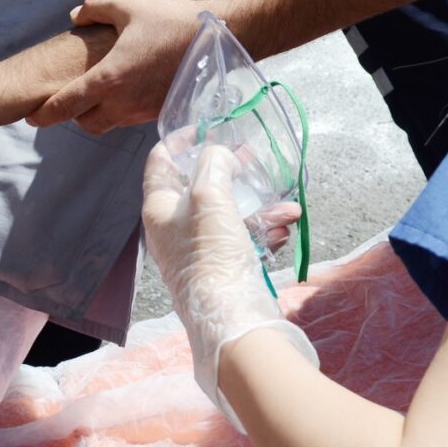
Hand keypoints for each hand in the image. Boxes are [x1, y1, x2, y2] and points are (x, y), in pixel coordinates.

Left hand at [32, 0, 203, 133]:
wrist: (218, 39)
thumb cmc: (171, 20)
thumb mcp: (128, 5)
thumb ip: (95, 8)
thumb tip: (75, 15)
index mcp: (109, 78)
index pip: (65, 106)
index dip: (44, 114)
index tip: (31, 117)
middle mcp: (123, 102)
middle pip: (85, 123)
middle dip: (73, 116)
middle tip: (69, 99)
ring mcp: (143, 110)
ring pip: (108, 124)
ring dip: (98, 114)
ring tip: (98, 92)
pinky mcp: (159, 111)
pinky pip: (130, 118)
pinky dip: (121, 110)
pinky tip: (127, 88)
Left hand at [140, 145, 314, 425]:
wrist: (231, 318)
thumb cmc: (211, 253)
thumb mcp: (209, 197)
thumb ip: (212, 165)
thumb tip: (217, 154)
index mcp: (159, 209)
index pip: (160, 163)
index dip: (180, 141)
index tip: (206, 128)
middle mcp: (174, 229)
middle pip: (201, 187)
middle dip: (231, 172)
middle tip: (252, 160)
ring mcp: (199, 250)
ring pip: (230, 213)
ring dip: (260, 206)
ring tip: (287, 207)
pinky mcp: (223, 268)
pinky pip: (244, 239)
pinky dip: (264, 230)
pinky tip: (285, 228)